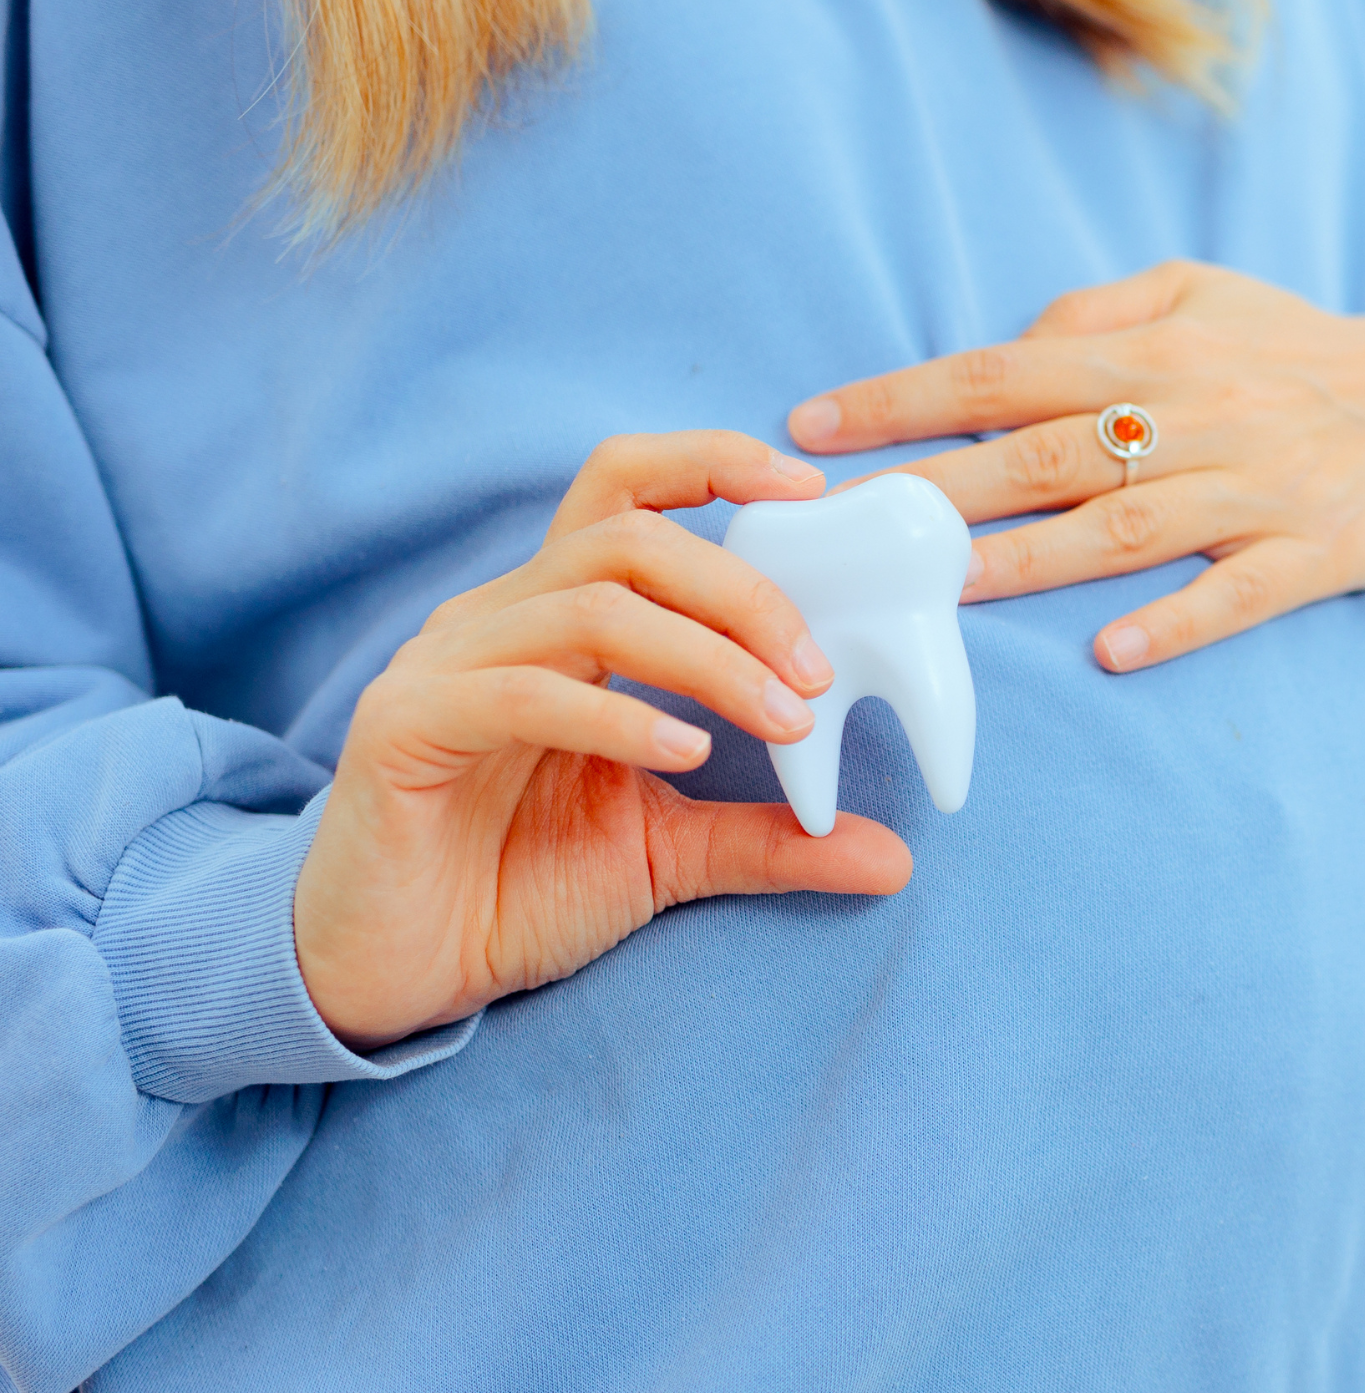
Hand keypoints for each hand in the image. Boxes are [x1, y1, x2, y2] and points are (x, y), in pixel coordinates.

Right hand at [295, 432, 913, 1049]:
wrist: (397, 976)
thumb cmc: (517, 889)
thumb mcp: (668, 855)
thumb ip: (770, 838)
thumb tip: (892, 857)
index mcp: (559, 619)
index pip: (628, 489)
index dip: (716, 464)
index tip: (812, 490)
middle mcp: (500, 618)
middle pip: (629, 537)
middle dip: (741, 590)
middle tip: (817, 670)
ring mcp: (446, 665)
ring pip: (592, 606)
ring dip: (706, 657)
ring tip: (782, 718)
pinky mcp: (407, 728)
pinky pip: (522, 693)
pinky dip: (618, 718)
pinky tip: (684, 757)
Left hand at [788, 262, 1364, 672]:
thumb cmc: (1296, 349)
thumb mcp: (1201, 293)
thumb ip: (1096, 310)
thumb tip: (1004, 347)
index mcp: (1155, 349)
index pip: (1002, 371)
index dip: (905, 397)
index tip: (814, 426)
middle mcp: (1198, 413)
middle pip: (1045, 451)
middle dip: (933, 485)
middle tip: (844, 526)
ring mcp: (1257, 487)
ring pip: (1128, 525)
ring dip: (1033, 557)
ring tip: (945, 587)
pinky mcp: (1314, 553)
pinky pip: (1239, 594)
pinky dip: (1178, 619)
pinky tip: (1112, 652)